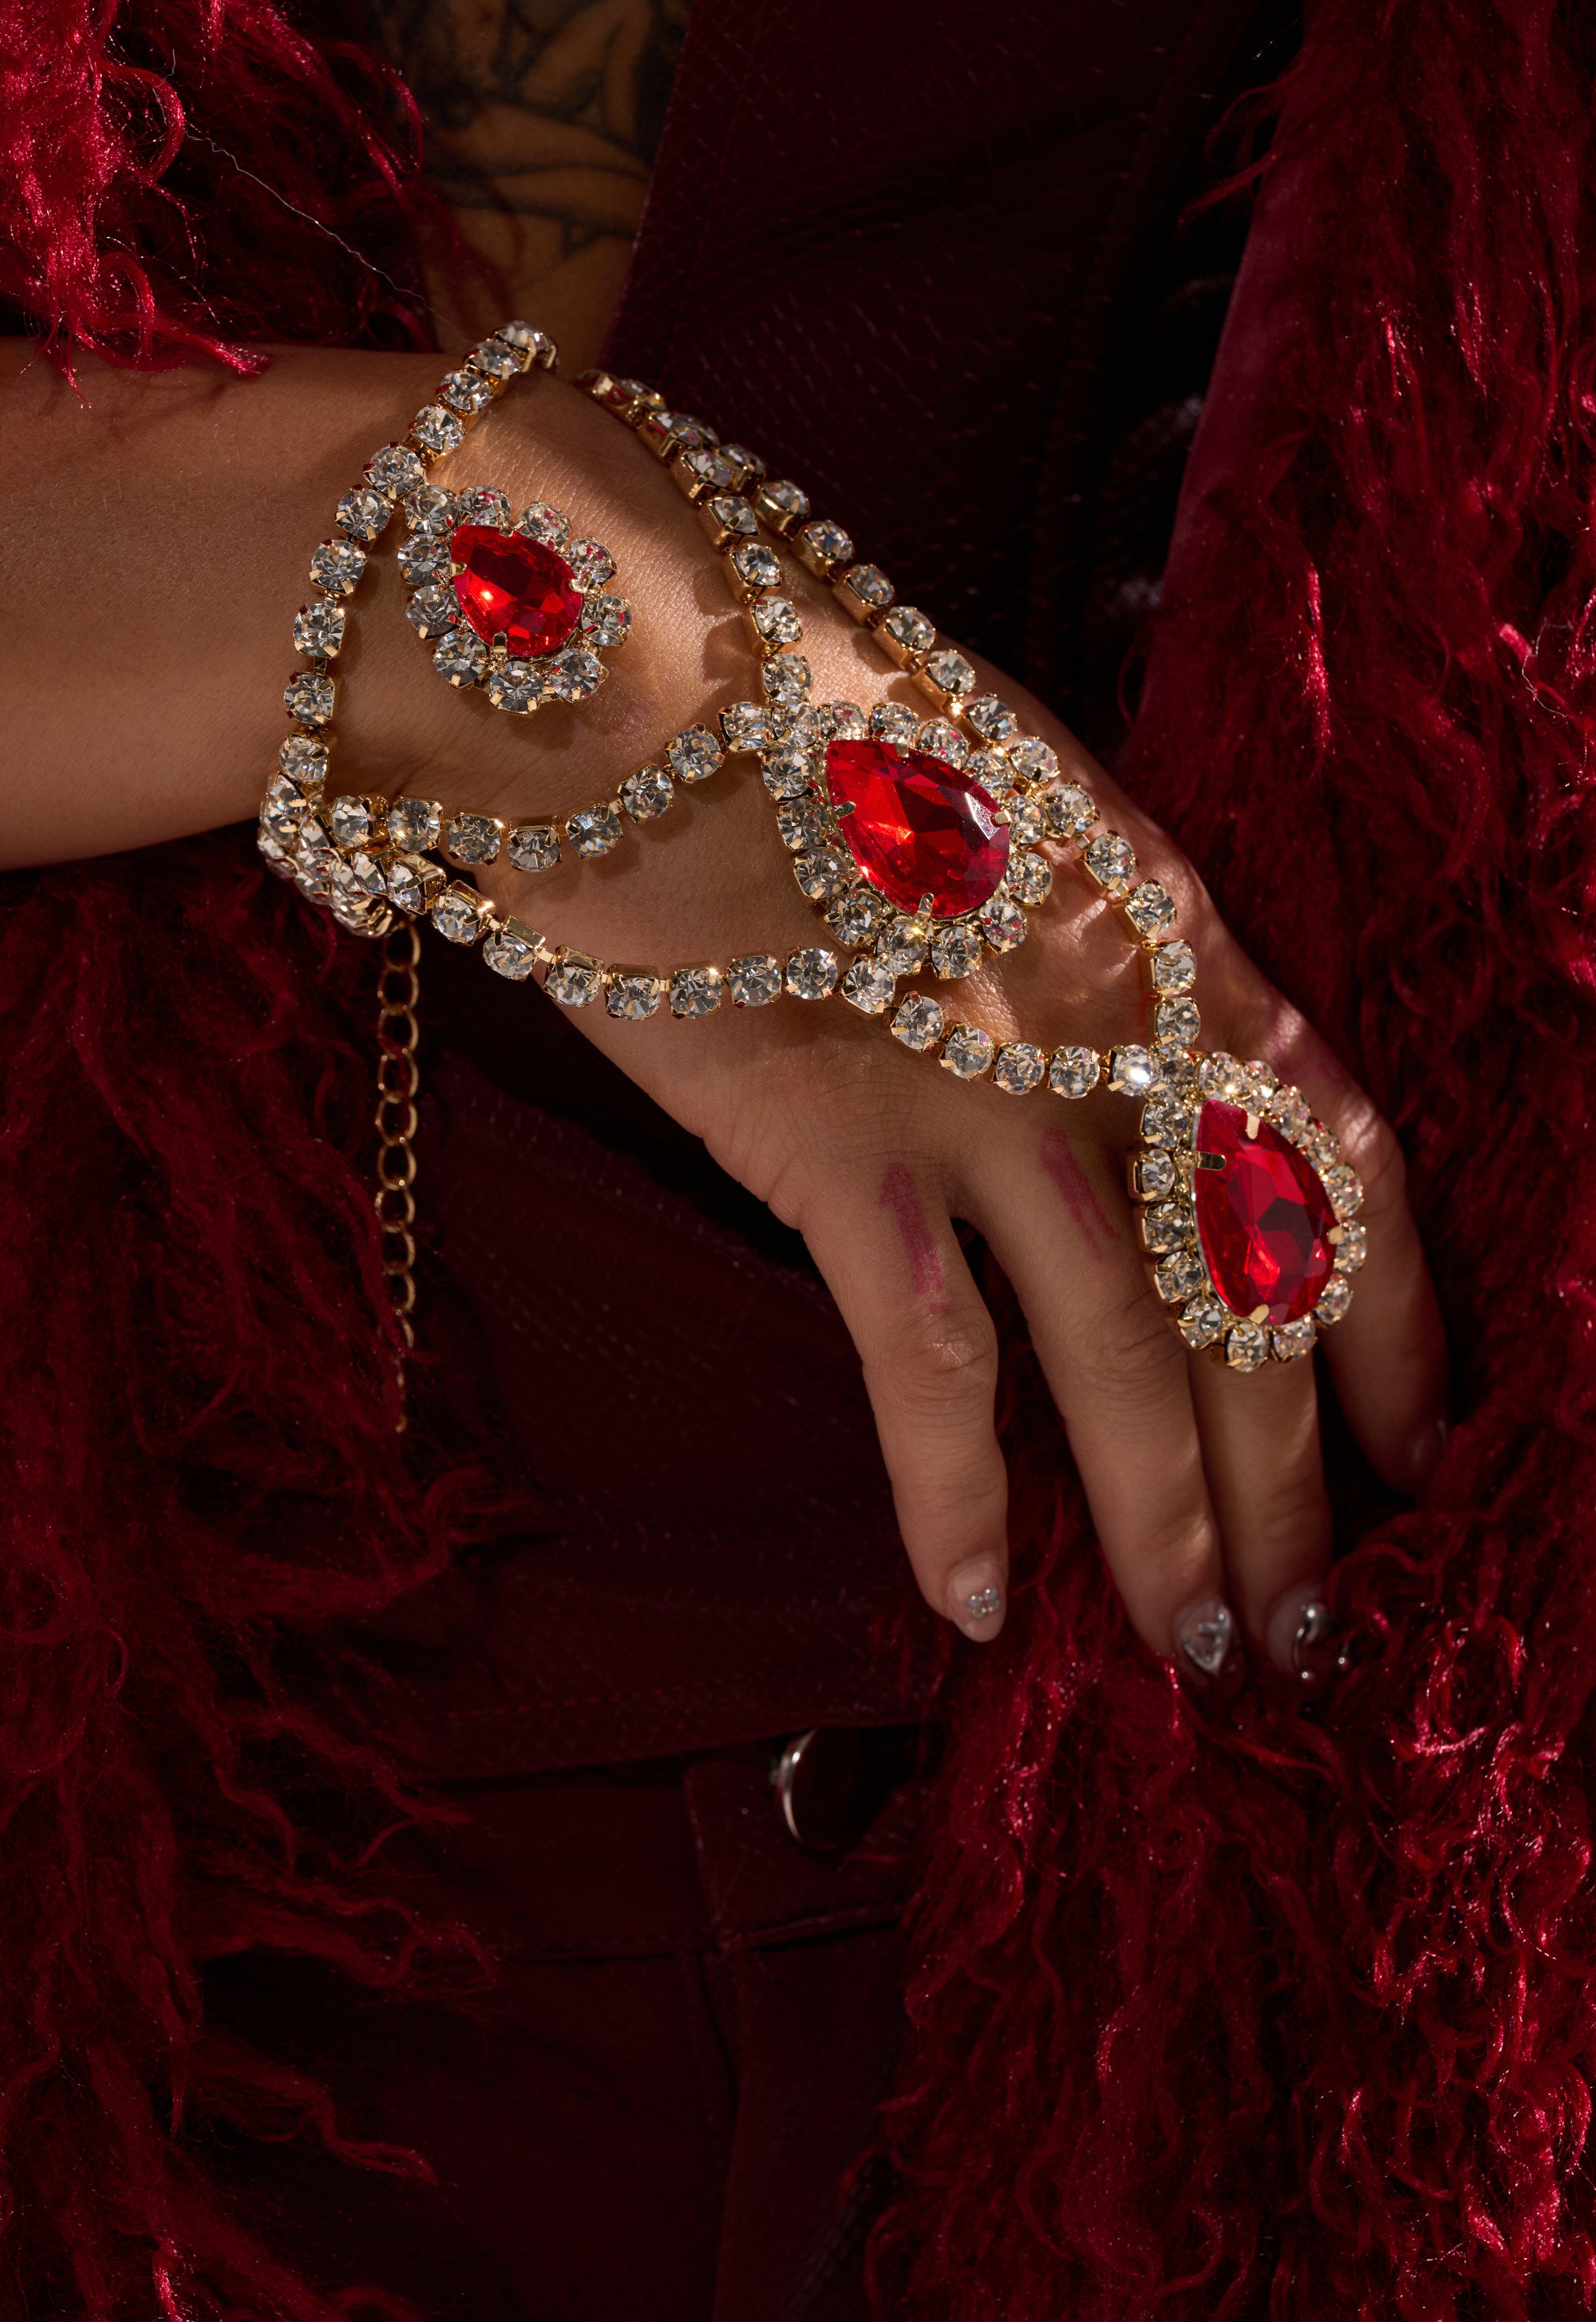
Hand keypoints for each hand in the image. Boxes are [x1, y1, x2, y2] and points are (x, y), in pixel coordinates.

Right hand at [332, 374, 1446, 1678]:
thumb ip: (1066, 933)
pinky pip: (933, 1372)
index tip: (1422, 1445)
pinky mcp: (840, 1149)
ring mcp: (990, 1091)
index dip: (1403, 1324)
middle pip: (1261, 1301)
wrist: (604, 662)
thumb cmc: (776, 702)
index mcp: (1171, 925)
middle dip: (1302, 1488)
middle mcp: (1121, 1024)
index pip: (1343, 1160)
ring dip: (1178, 1534)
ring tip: (1204, 1660)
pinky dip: (959, 1504)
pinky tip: (972, 1607)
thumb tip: (1084, 1063)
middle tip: (1316, 1626)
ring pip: (1136, 1365)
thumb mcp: (988, 791)